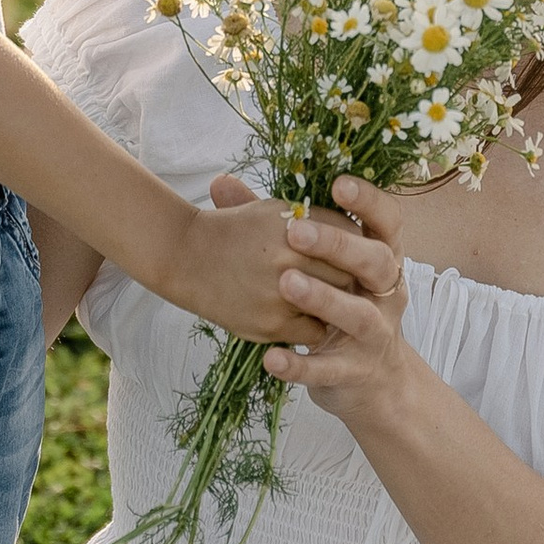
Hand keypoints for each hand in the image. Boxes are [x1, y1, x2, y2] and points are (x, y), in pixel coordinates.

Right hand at [173, 173, 361, 344]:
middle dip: (349, 277)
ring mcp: (283, 293)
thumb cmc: (234, 230)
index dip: (353, 247)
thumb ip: (316, 220)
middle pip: (346, 272)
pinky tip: (304, 317)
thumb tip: (358, 231)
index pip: (348, 237)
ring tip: (331, 302)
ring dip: (335, 305)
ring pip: (334, 305)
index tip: (354, 254)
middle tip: (351, 283)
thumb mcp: (273, 212)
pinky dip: (313, 326)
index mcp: (296, 223)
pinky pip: (313, 332)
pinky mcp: (272, 324)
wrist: (185, 257)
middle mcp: (291, 256)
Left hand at [264, 175, 411, 418]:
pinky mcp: (354, 370)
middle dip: (339, 246)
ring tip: (286, 283)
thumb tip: (222, 184)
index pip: (387, 221)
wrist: (371, 378)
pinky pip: (328, 368)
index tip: (339, 184)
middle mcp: (386, 292)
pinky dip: (301, 364)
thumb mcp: (323, 264)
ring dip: (324, 299)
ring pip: (357, 314)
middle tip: (297, 232)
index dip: (369, 201)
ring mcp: (375, 333)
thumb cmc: (340, 301)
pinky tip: (271, 358)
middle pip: (375, 262)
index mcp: (382, 257)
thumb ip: (279, 224)